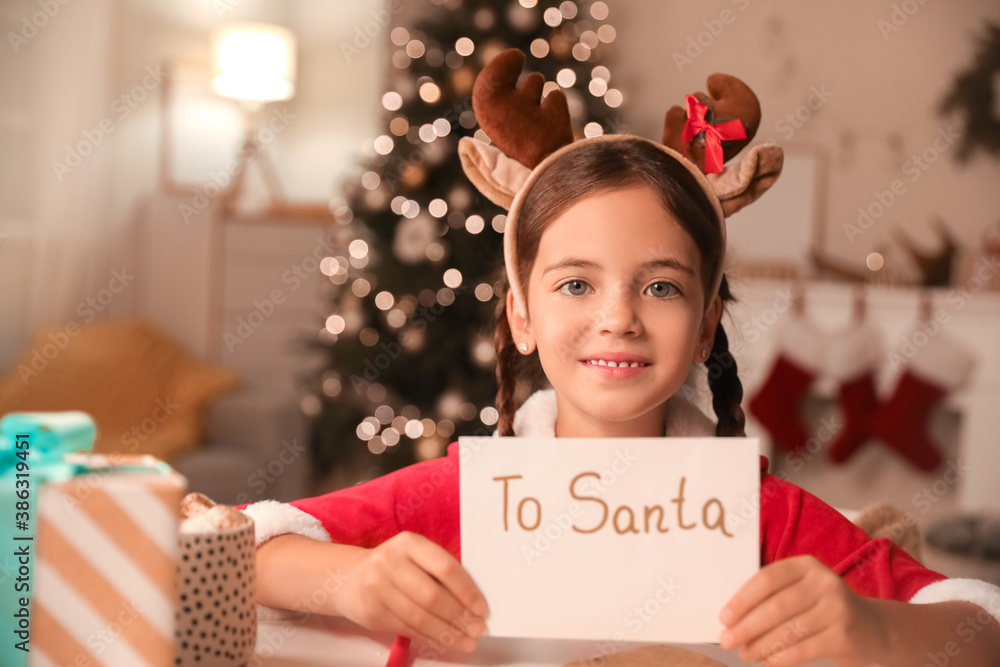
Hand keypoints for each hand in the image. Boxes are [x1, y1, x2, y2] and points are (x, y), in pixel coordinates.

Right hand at [336, 531, 488, 652]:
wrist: (349, 577)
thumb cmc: (394, 566)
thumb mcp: (415, 556)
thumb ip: (439, 572)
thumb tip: (473, 602)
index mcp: (409, 543)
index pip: (445, 568)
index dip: (466, 591)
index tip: (481, 608)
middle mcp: (390, 562)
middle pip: (432, 596)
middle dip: (459, 617)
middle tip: (477, 628)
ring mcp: (378, 588)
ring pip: (420, 617)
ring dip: (447, 633)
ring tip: (466, 641)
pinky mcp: (372, 612)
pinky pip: (407, 629)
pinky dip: (430, 638)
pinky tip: (445, 641)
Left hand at [718, 555, 890, 666]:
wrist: (872, 628)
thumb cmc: (821, 607)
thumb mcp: (802, 589)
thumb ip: (772, 595)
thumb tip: (732, 617)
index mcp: (807, 565)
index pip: (767, 578)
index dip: (742, 599)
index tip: (724, 617)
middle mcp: (824, 583)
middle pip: (776, 606)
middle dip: (746, 626)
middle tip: (727, 640)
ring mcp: (837, 610)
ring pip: (788, 631)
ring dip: (760, 645)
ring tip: (744, 654)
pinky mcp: (843, 637)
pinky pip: (802, 650)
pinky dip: (780, 658)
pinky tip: (766, 661)